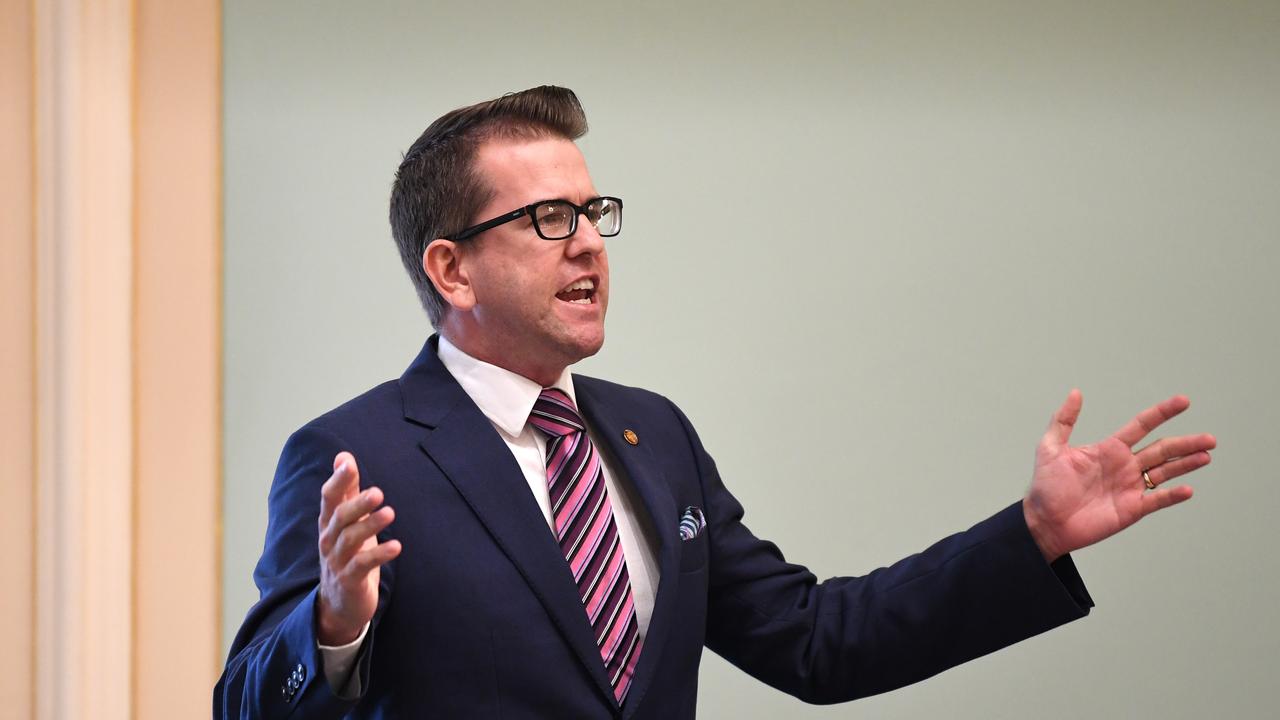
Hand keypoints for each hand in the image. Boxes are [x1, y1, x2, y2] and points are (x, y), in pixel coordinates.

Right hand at [316, 451, 401, 645]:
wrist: (339, 604)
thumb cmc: (347, 554)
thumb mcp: (347, 521)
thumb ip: (347, 489)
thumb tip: (343, 456)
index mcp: (328, 522)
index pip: (329, 497)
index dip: (338, 480)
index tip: (348, 462)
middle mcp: (329, 540)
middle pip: (339, 517)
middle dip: (357, 504)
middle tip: (378, 492)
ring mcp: (337, 561)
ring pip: (350, 540)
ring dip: (370, 526)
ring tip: (390, 513)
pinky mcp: (349, 581)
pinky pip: (362, 566)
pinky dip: (378, 555)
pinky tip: (396, 547)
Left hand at [1023, 390, 1215, 561]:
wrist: (1044, 522)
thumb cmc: (1046, 487)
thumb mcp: (1050, 448)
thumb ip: (1063, 420)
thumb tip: (1075, 392)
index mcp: (1109, 448)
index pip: (1142, 425)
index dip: (1162, 413)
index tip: (1184, 401)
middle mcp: (1124, 465)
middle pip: (1162, 449)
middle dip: (1186, 443)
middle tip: (1210, 438)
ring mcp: (1130, 487)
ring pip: (1165, 471)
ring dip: (1186, 464)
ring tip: (1207, 455)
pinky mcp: (1131, 509)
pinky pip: (1157, 500)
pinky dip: (1172, 495)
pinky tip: (1187, 489)